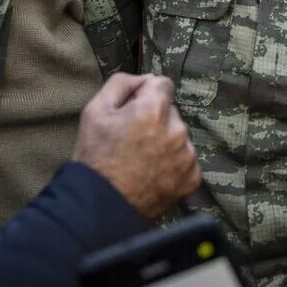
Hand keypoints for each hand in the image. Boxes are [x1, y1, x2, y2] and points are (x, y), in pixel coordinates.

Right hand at [72, 74, 200, 219]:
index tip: (133, 110)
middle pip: (170, 112)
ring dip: (165, 142)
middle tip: (132, 140)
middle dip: (155, 119)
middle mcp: (176, 130)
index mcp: (154, 110)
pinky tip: (153, 174)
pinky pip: (186, 160)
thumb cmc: (94, 158)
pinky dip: (173, 165)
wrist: (101, 207)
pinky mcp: (191, 178)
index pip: (162, 84)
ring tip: (141, 160)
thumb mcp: (94, 111)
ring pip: (179, 136)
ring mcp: (186, 155)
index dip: (145, 94)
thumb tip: (144, 78)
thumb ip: (121, 83)